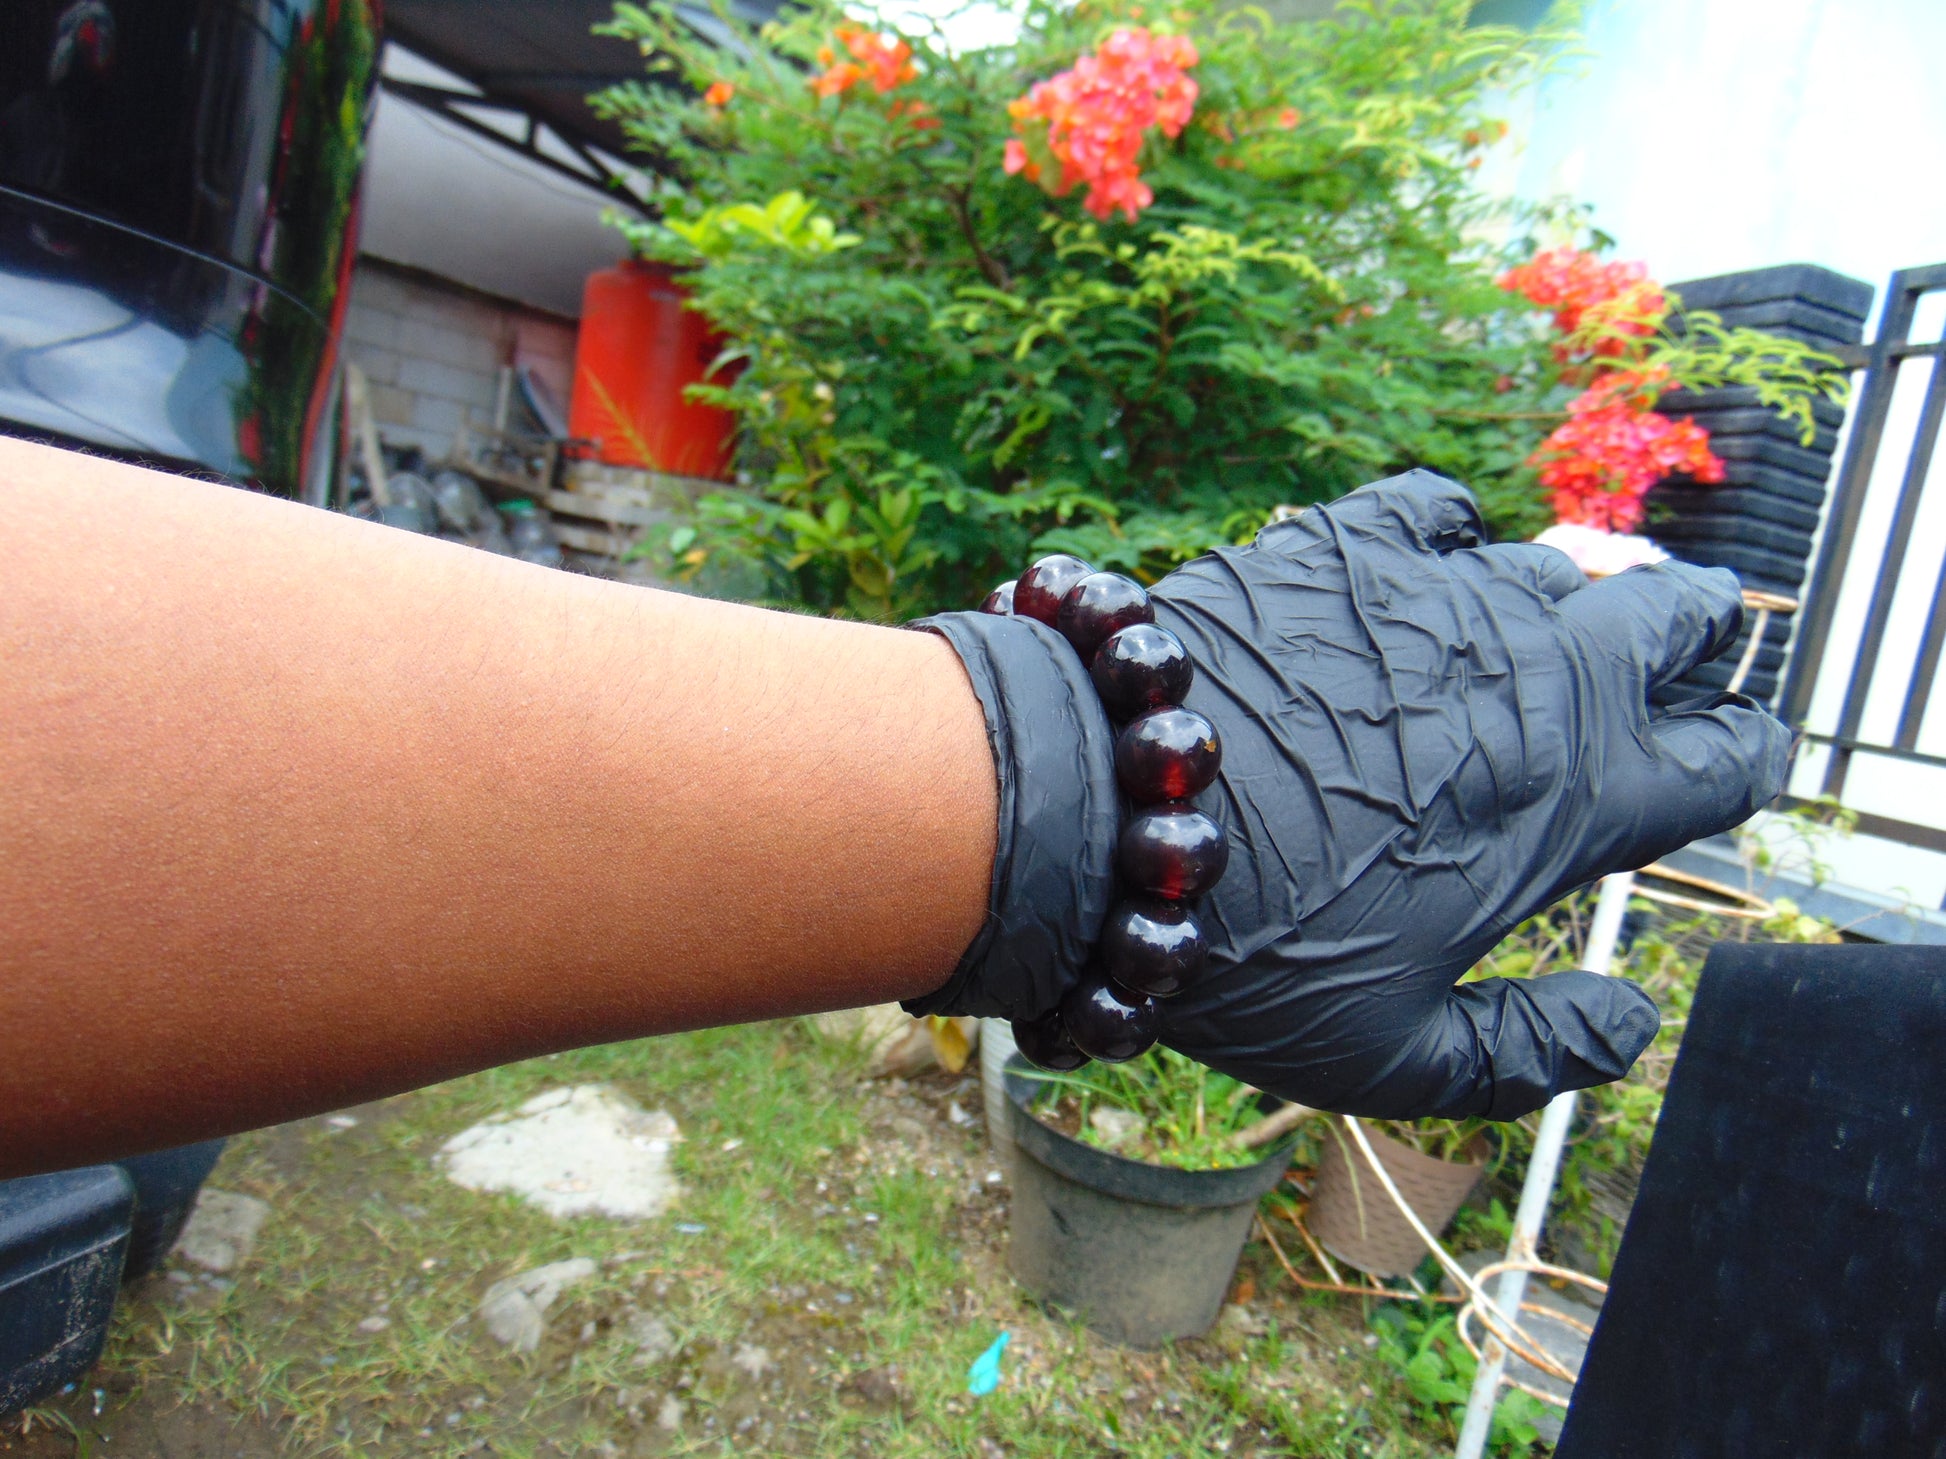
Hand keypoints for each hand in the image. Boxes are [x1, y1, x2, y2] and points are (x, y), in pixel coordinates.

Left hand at [917, 471, 1789, 1119]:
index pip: (1731, 754)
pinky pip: (1435, 505)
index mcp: (1574, 799)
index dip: (1739, 760)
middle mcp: (1535, 675)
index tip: (1712, 771)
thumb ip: (1537, 1050)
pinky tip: (1422, 567)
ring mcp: (1440, 596)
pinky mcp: (1342, 544)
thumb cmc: (1253, 957)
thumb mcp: (1401, 1059)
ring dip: (1561, 602)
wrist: (1108, 827)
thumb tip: (1627, 1025)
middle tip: (1658, 667)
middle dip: (1688, 638)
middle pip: (1680, 613)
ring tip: (1523, 641)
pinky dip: (1447, 533)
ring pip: (1559, 563)